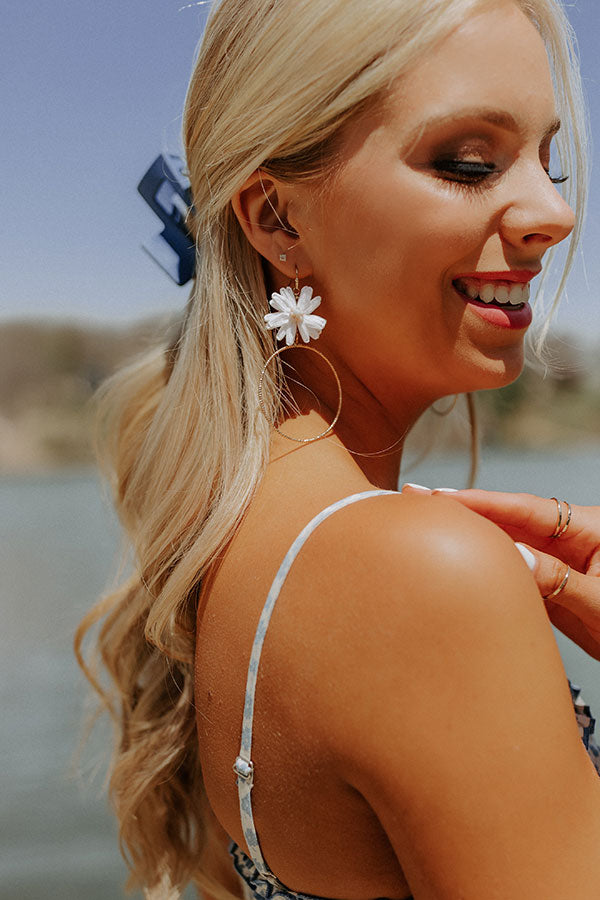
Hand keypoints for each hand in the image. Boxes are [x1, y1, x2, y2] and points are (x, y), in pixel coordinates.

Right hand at [402, 484, 599, 659]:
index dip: (482, 502)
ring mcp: (559, 565)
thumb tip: (511, 556)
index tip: (441, 497)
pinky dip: (484, 572)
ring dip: (470, 541)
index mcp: (590, 530)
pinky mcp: (553, 591)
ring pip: (508, 548)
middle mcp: (569, 542)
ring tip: (426, 529)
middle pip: (509, 521)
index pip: (526, 509)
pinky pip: (514, 577)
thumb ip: (560, 580)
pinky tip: (456, 568)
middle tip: (414, 501)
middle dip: (464, 512)